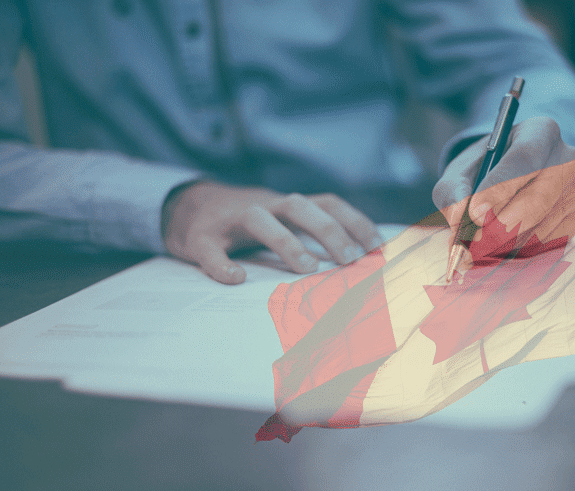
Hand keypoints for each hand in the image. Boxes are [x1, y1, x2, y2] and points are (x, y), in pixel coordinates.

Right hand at [161, 181, 382, 283]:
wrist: (187, 208)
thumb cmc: (248, 224)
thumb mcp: (282, 221)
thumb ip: (312, 235)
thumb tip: (360, 263)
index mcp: (287, 205)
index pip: (328, 203)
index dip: (355, 221)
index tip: (378, 247)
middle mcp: (263, 205)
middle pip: (299, 206)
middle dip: (329, 230)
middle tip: (350, 259)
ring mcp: (230, 220)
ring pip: (259, 219)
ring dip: (286, 241)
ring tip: (307, 269)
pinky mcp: (201, 237)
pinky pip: (210, 249)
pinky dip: (222, 264)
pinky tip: (235, 279)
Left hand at [433, 116, 574, 248]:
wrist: (507, 179)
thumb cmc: (483, 171)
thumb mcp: (460, 173)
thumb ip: (454, 191)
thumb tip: (460, 218)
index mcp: (540, 132)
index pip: (524, 159)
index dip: (499, 189)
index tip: (475, 213)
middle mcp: (568, 157)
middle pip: (539, 197)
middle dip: (502, 225)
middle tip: (473, 242)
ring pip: (544, 224)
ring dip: (507, 242)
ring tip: (480, 245)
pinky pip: (552, 241)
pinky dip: (523, 249)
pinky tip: (504, 243)